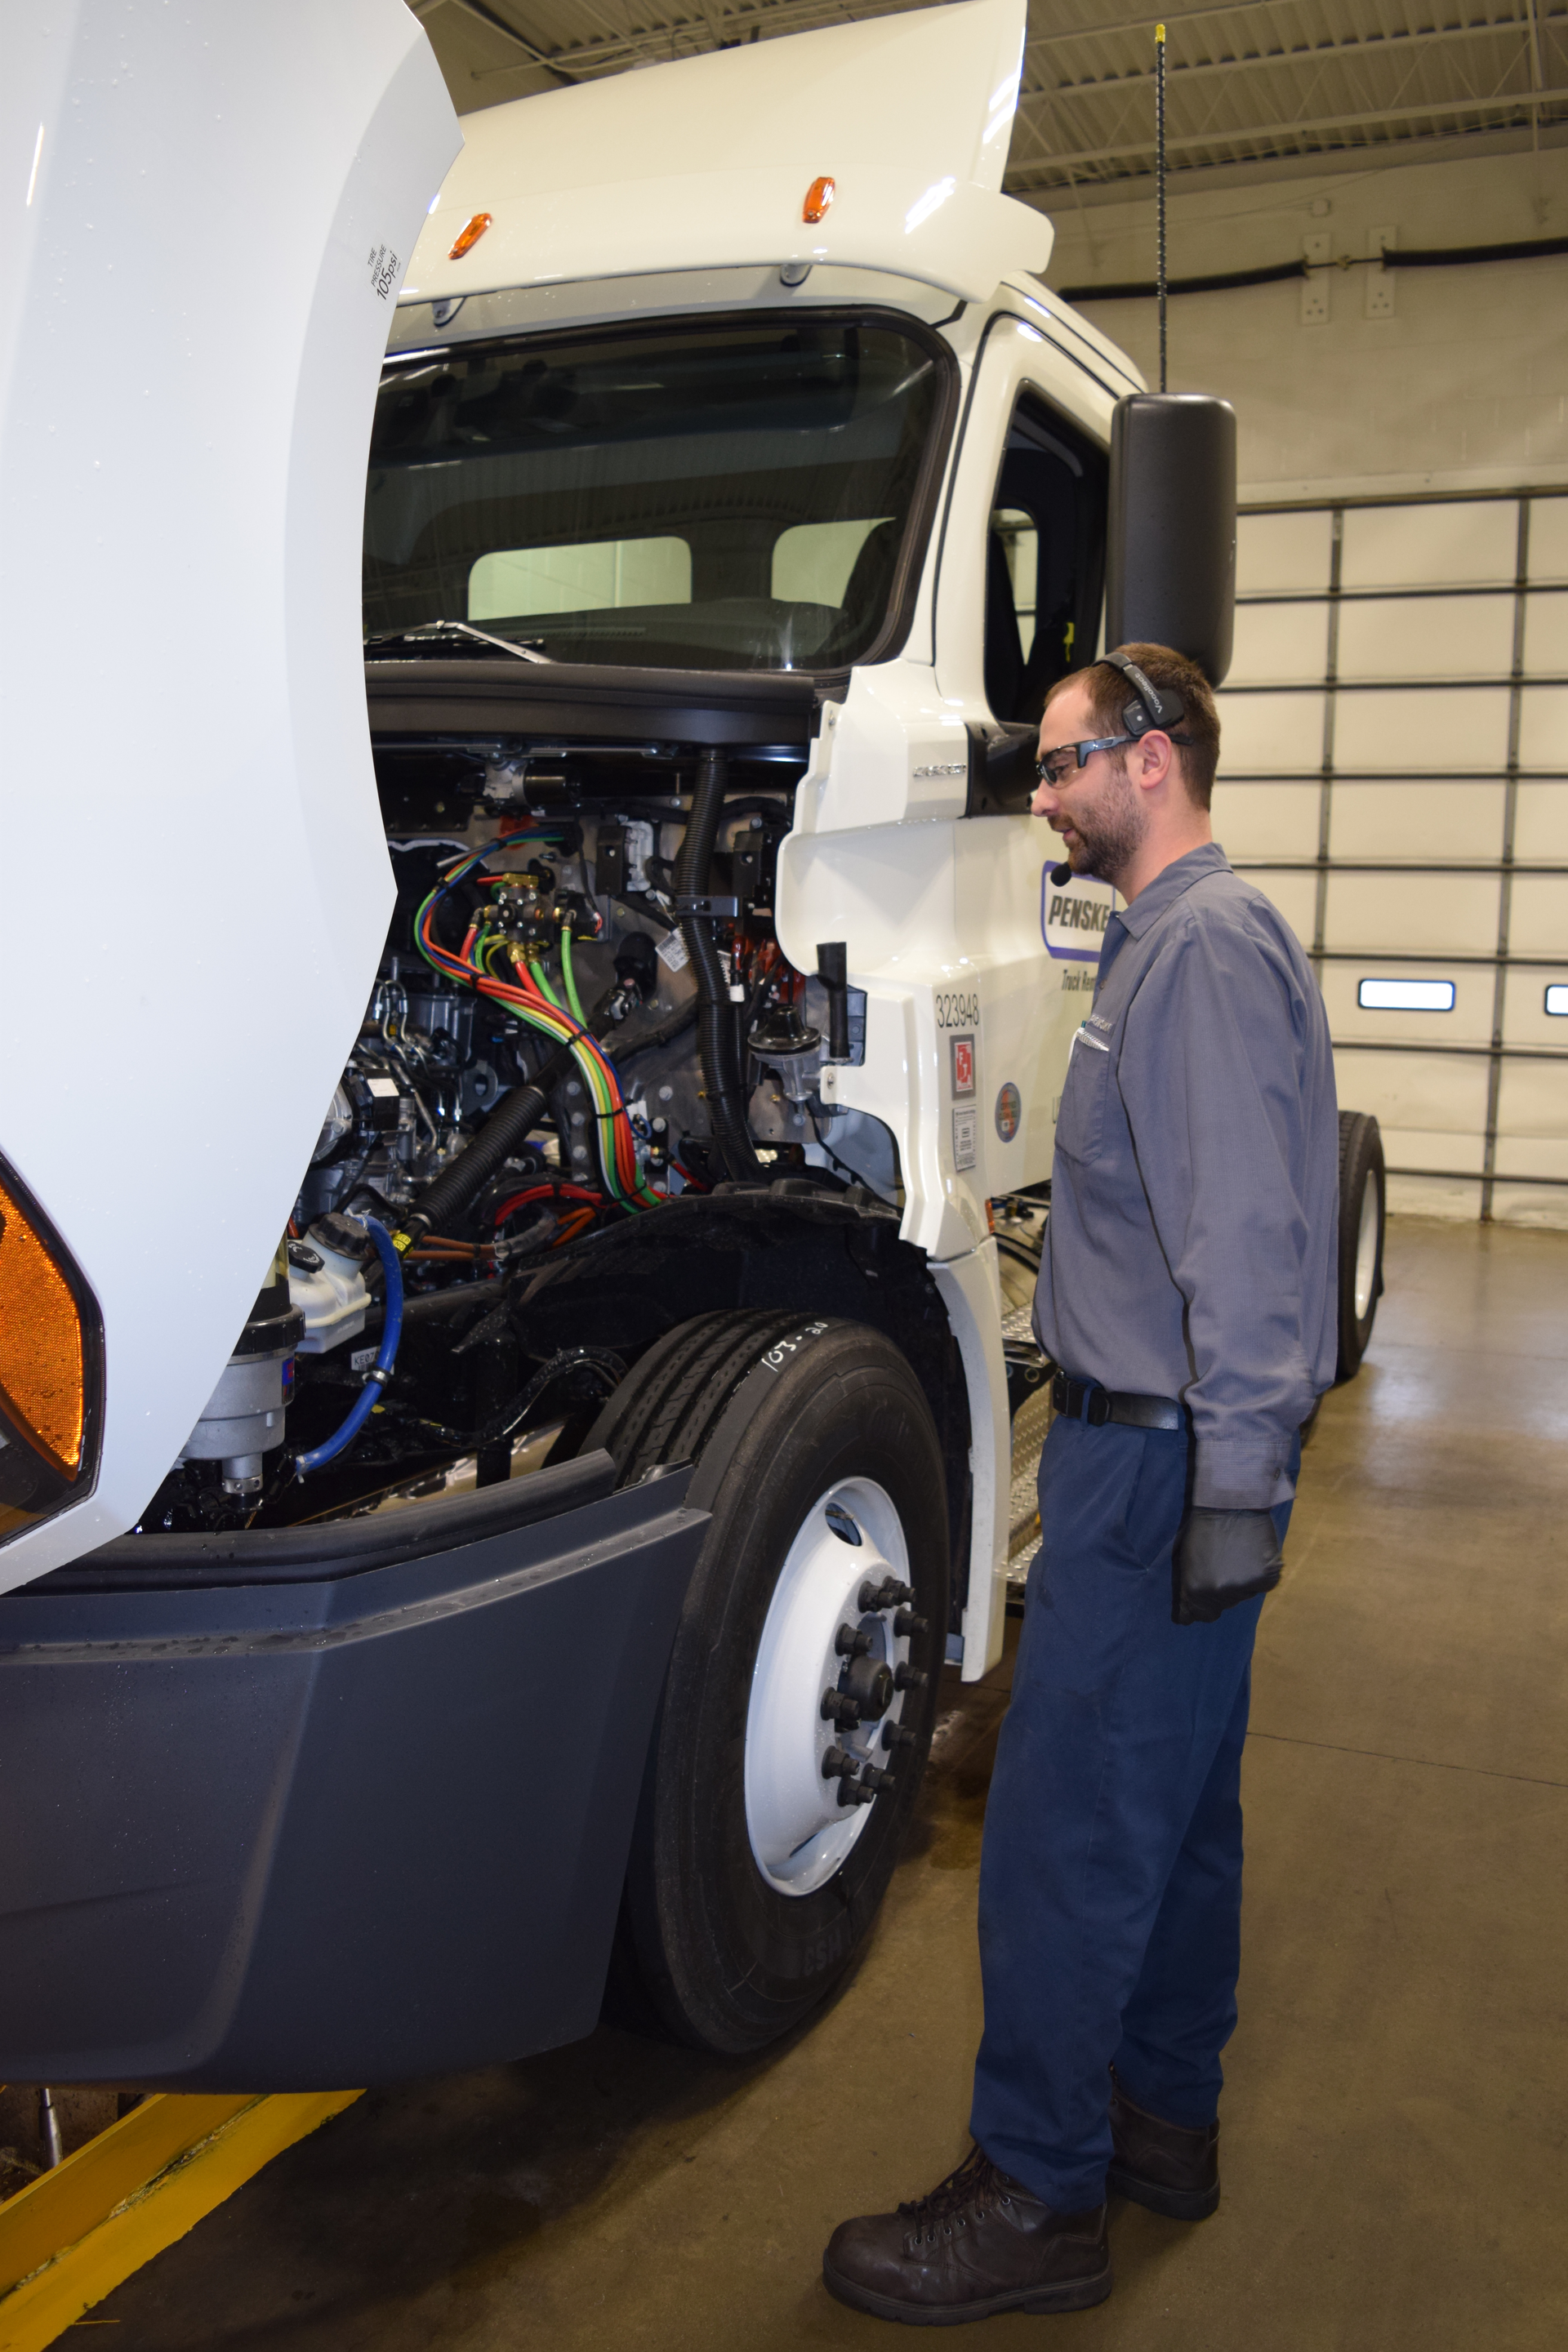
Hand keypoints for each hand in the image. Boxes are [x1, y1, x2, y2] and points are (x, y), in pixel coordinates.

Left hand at [1173, 1508, 1282, 1624]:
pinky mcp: (1266, 1578)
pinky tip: (1252, 1554)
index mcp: (1195, 1589)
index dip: (1202, 1608)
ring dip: (1241, 1581)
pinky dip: (1260, 1573)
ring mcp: (1243, 1587)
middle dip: (1222, 1588)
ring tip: (1237, 1554)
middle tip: (1223, 1562)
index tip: (1205, 1597)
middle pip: (1223, 1604)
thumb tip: (1189, 1617)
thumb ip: (1188, 1590)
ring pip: (1243, 1595)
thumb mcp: (1187, 1561)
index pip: (1200, 1615)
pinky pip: (1262, 1585)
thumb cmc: (1203, 1528)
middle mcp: (1219, 1593)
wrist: (1230, 1502)